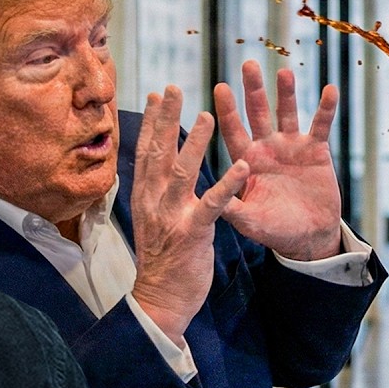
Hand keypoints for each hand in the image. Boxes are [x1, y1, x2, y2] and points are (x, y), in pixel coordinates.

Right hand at [131, 86, 248, 344]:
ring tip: (210, 115)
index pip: (146, 152)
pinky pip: (213, 204)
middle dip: (165, 119)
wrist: (161, 299)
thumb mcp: (152, 221)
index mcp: (144, 197)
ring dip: (196, 142)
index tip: (155, 95)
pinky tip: (243, 165)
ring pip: (183, 172)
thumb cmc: (162, 259)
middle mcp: (154, 202)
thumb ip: (155, 193)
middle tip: (172, 88)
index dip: (150, 122)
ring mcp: (173, 216)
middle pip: (159, 153)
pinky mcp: (194, 233)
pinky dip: (228, 184)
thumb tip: (155, 167)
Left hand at [213, 59, 341, 260]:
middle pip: (258, 113)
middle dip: (253, 90)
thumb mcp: (251, 222)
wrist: (309, 236)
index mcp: (246, 162)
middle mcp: (266, 148)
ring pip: (287, 113)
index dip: (227, 111)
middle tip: (248, 64)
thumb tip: (210, 200)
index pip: (233, 131)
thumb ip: (234, 209)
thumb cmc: (275, 230)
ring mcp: (291, 147)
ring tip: (284, 72)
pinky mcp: (316, 151)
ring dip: (286, 93)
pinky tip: (330, 90)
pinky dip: (326, 109)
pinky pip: (321, 126)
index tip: (220, 87)